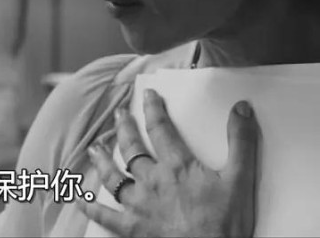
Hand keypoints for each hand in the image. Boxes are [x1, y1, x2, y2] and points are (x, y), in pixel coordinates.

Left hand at [79, 88, 259, 237]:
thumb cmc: (225, 223)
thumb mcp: (241, 179)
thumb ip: (240, 142)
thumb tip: (241, 108)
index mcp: (176, 166)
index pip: (161, 129)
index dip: (153, 109)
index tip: (148, 95)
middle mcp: (152, 180)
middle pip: (132, 148)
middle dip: (125, 129)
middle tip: (119, 115)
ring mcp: (138, 203)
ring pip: (112, 176)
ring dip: (102, 160)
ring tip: (94, 148)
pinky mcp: (130, 226)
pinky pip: (104, 214)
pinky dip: (89, 205)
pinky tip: (78, 197)